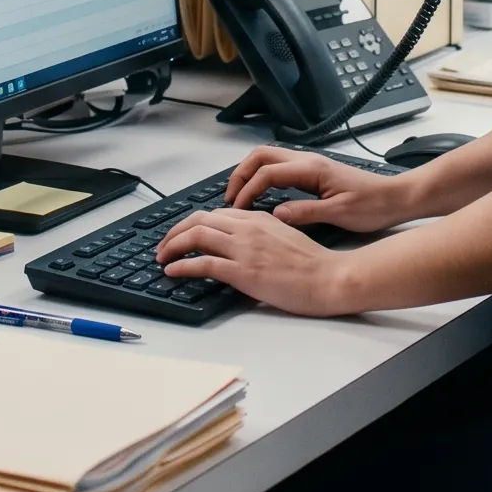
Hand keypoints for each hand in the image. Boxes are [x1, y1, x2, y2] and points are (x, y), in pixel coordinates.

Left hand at [155, 208, 359, 316]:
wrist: (330, 277)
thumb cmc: (313, 263)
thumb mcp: (284, 235)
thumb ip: (259, 233)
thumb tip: (238, 241)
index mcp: (257, 218)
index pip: (214, 214)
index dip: (190, 224)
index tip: (180, 235)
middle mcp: (248, 228)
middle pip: (198, 220)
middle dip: (174, 232)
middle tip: (163, 245)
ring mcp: (245, 249)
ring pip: (196, 236)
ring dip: (171, 246)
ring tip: (161, 258)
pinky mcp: (245, 271)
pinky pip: (204, 263)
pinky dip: (182, 266)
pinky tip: (172, 271)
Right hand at [222, 146, 423, 232]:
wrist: (396, 198)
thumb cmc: (373, 206)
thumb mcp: (339, 214)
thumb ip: (305, 213)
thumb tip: (276, 215)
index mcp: (311, 169)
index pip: (267, 173)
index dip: (247, 190)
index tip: (237, 210)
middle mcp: (308, 161)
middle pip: (261, 156)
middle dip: (240, 174)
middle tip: (230, 199)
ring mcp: (310, 164)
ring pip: (269, 159)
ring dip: (250, 174)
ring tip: (240, 198)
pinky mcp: (314, 172)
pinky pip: (280, 168)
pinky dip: (263, 178)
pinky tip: (262, 197)